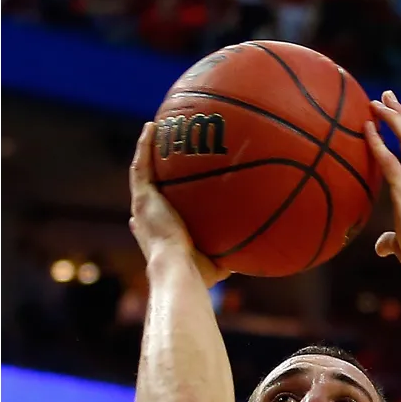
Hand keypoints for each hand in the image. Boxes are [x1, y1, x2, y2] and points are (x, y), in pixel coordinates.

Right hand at [127, 123, 224, 287]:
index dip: (154, 207)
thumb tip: (259, 253)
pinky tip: (152, 127)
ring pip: (141, 173)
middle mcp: (148, 220)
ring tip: (153, 130)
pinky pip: (141, 167)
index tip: (155, 199)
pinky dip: (144, 146)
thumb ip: (234, 253)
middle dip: (151, 174)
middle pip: (146, 191)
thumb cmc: (198, 274)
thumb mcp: (220, 264)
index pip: (152, 220)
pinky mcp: (143, 199)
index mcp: (159, 236)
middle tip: (159, 157)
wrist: (178, 271)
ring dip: (145, 151)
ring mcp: (144, 208)